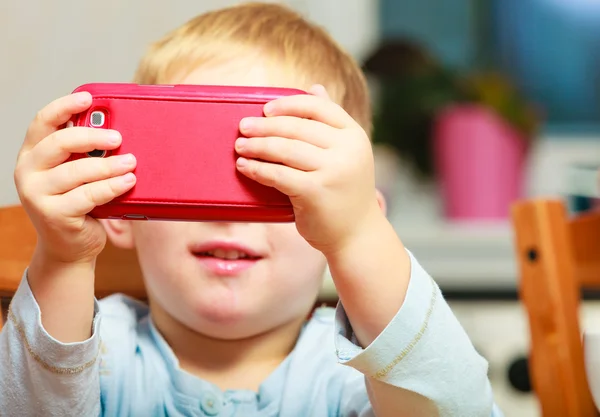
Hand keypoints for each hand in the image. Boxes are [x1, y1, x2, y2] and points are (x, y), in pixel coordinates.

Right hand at [14, 92, 136, 263]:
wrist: (69, 248)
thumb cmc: (78, 205)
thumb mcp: (77, 175)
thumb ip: (84, 155)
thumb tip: (116, 131)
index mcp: (32, 155)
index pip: (43, 122)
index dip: (64, 106)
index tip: (88, 97)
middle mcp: (28, 172)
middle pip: (60, 143)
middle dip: (92, 136)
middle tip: (118, 137)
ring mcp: (37, 195)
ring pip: (77, 171)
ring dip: (108, 165)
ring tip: (131, 162)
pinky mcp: (54, 215)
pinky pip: (89, 195)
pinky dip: (112, 186)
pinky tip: (128, 181)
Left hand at [235, 85, 379, 254]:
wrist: (357, 236)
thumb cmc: (345, 193)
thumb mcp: (346, 154)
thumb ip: (330, 124)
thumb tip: (315, 86)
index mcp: (354, 134)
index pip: (318, 107)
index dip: (288, 105)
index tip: (266, 109)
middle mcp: (347, 149)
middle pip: (297, 127)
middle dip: (265, 126)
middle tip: (242, 127)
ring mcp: (333, 170)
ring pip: (285, 149)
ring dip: (257, 146)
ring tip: (240, 146)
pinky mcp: (316, 192)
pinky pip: (278, 174)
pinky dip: (258, 169)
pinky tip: (245, 167)